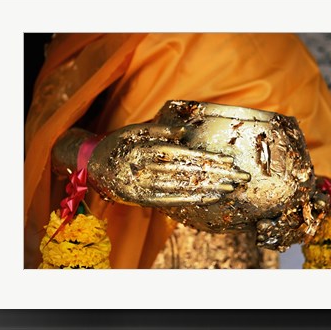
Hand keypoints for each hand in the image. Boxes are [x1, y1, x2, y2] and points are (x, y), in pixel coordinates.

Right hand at [87, 124, 250, 206]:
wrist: (90, 164)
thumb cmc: (117, 143)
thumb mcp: (134, 130)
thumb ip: (159, 130)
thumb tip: (183, 132)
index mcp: (145, 148)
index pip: (184, 155)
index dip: (208, 159)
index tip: (229, 161)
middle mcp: (145, 168)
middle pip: (187, 172)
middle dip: (216, 175)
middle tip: (240, 178)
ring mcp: (143, 185)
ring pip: (181, 187)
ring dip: (208, 189)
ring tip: (230, 188)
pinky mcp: (141, 198)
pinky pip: (169, 200)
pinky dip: (190, 200)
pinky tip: (208, 198)